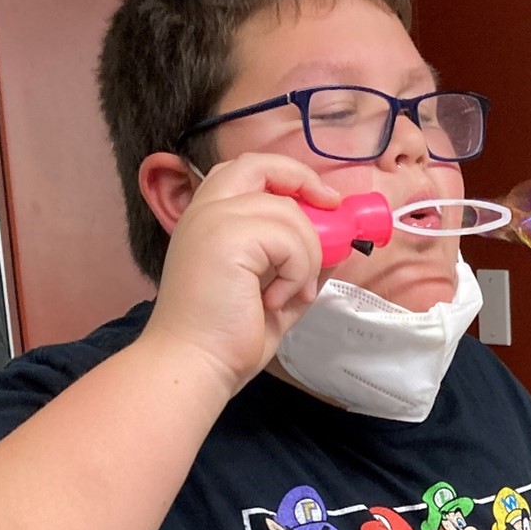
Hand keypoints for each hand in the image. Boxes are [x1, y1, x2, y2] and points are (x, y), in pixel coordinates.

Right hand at [143, 153, 342, 396]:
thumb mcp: (272, 293)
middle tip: (332, 211)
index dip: (289, 176)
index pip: (249, 170)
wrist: (196, 364)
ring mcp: (214, 219)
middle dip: (304, 182)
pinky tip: (274, 300)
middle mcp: (206, 210)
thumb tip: (335, 248)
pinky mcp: (228, 236)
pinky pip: (289, 240)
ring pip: (289, 213)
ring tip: (290, 295)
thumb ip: (297, 266)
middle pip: (261, 165)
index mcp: (209, 219)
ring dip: (306, 257)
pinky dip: (296, 273)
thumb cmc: (225, 338)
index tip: (323, 201)